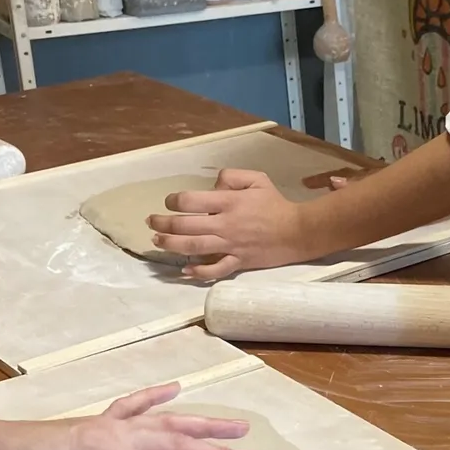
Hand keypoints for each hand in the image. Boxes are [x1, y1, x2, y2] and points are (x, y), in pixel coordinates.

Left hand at [147, 168, 316, 280]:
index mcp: (229, 202)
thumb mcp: (257, 178)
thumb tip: (212, 184)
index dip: (173, 201)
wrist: (297, 231)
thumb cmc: (276, 204)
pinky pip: (214, 270)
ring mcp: (230, 246)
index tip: (169, 202)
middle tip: (152, 222)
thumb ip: (231, 176)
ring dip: (171, 245)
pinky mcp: (238, 262)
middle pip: (185, 226)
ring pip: (193, 247)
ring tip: (158, 242)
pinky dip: (198, 272)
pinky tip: (185, 270)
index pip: (190, 201)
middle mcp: (225, 224)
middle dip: (163, 224)